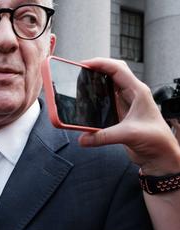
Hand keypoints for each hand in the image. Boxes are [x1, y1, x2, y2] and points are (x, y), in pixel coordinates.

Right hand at [77, 58, 179, 174]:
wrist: (160, 156)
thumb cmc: (156, 140)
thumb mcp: (129, 135)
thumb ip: (103, 136)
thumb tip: (83, 138)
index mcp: (138, 92)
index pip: (117, 69)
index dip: (100, 63)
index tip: (83, 64)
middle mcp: (132, 95)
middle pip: (111, 74)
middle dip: (95, 70)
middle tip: (79, 71)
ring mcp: (126, 105)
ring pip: (108, 87)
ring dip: (95, 84)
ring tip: (80, 84)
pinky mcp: (120, 116)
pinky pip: (105, 102)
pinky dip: (95, 100)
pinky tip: (86, 103)